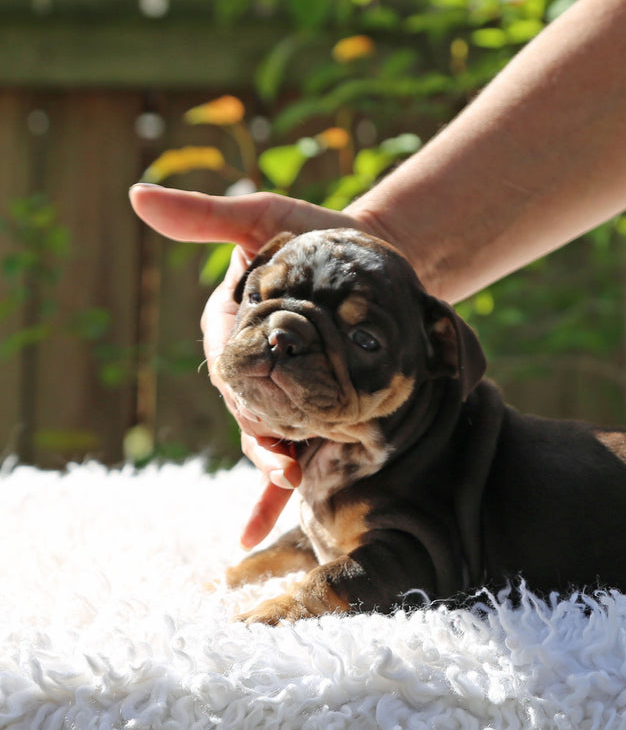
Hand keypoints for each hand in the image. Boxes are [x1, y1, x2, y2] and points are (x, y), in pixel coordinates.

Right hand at [128, 184, 364, 546]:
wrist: (382, 257)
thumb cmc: (319, 233)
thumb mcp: (265, 215)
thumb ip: (208, 216)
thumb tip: (138, 196)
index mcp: (232, 327)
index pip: (224, 356)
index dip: (237, 374)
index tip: (252, 388)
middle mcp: (251, 369)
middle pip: (244, 405)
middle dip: (258, 427)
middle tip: (280, 447)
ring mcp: (281, 395)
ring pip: (261, 436)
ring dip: (266, 463)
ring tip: (285, 475)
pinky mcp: (310, 414)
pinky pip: (285, 457)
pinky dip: (267, 497)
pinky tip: (256, 533)